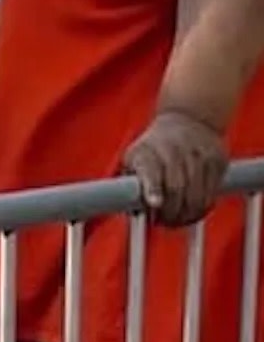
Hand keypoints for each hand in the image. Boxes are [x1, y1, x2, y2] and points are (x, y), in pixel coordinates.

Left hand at [121, 111, 228, 226]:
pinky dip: (202, 209)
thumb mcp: (134, 156)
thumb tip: (125, 210)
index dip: (152, 188)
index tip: (154, 203)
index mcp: (148, 150)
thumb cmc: (154, 146)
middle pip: (176, 188)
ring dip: (186, 215)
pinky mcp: (217, 162)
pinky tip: (193, 213)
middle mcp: (174, 150)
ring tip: (176, 221)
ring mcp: (198, 155)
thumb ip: (129, 181)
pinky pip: (211, 194)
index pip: (150, 170)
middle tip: (163, 223)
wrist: (188, 119)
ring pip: (196, 195)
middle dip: (170, 213)